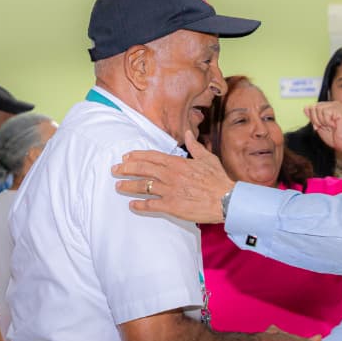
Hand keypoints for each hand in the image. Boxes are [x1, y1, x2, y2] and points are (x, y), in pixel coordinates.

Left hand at [112, 131, 233, 223]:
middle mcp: (171, 175)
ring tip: (118, 186)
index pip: (152, 157)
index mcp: (178, 163)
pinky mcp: (172, 206)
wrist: (227, 200)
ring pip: (143, 186)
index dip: (136, 156)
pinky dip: (140, 205)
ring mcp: (170, 191)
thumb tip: (188, 134)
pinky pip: (151, 205)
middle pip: (143, 170)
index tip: (126, 157)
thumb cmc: (218, 179)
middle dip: (126, 169)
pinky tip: (132, 205)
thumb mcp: (207, 158)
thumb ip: (194, 146)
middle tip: (114, 170)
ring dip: (129, 185)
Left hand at [305, 101, 341, 156]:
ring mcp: (337, 105)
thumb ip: (312, 116)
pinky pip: (326, 112)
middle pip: (314, 107)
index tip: (320, 126)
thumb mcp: (319, 125)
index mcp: (329, 107)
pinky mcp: (339, 109)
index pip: (312, 107)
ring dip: (322, 121)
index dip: (313, 118)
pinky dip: (328, 121)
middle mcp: (333, 104)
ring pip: (319, 109)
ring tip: (331, 125)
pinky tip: (335, 124)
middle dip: (316, 120)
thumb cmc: (334, 136)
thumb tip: (306, 108)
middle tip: (326, 126)